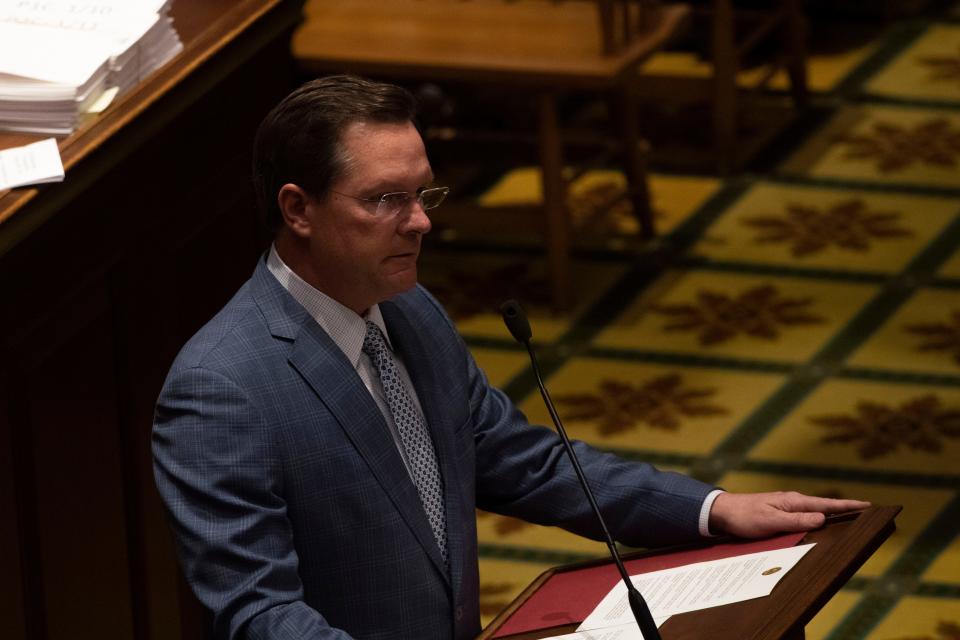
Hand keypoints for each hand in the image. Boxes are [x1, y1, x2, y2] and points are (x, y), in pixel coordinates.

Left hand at [708, 491, 870, 538]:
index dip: (848, 506)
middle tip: (867, 513)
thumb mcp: (771, 521)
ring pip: (815, 512)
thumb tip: (822, 518)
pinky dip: (817, 519)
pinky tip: (822, 525)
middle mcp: (793, 502)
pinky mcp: (780, 514)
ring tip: (851, 519)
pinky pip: (804, 517)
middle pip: (824, 507)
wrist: (722, 512)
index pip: (826, 504)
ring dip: (832, 515)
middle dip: (846, 510)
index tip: (869, 505)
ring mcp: (787, 507)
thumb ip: (796, 520)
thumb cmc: (745, 516)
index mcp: (794, 501)